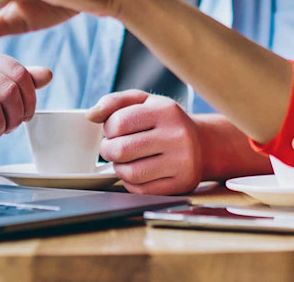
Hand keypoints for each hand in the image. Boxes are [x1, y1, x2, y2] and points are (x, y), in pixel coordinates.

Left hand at [88, 90, 202, 194]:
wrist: (202, 144)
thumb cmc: (165, 121)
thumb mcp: (144, 102)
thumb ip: (115, 102)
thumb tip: (91, 115)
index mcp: (166, 110)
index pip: (119, 122)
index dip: (108, 129)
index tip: (114, 130)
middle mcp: (177, 135)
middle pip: (122, 150)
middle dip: (108, 150)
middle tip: (112, 148)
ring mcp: (182, 161)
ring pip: (131, 173)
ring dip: (119, 168)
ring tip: (124, 160)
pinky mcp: (181, 184)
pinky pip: (142, 190)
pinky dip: (132, 183)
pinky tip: (138, 172)